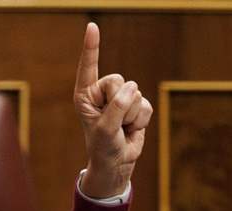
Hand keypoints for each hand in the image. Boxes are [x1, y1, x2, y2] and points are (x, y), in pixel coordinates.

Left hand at [73, 22, 152, 198]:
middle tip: (114, 123)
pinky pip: (146, 105)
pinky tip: (132, 129)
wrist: (117, 163)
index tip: (92, 26)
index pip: (89, 67)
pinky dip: (141, 120)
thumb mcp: (105, 129)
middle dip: (120, 104)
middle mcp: (102, 92)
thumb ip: (116, 108)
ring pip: (135, 94)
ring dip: (131, 116)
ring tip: (122, 128)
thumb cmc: (103, 147)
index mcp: (86, 94)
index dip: (92, 48)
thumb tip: (132, 89)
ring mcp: (120, 98)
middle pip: (119, 81)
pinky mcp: (136, 106)